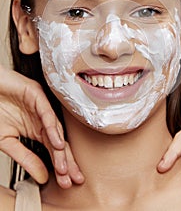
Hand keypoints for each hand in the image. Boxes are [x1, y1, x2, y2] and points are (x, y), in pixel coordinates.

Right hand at [0, 64, 83, 187]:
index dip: (61, 166)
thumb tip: (43, 177)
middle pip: (59, 141)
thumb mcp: (8, 141)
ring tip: (64, 168)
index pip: (53, 150)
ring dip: (60, 150)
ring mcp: (41, 106)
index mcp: (37, 128)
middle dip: (67, 161)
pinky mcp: (37, 94)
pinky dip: (52, 128)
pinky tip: (56, 143)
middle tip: (74, 179)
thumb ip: (26, 157)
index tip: (67, 183)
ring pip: (55, 129)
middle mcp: (43, 118)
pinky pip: (47, 113)